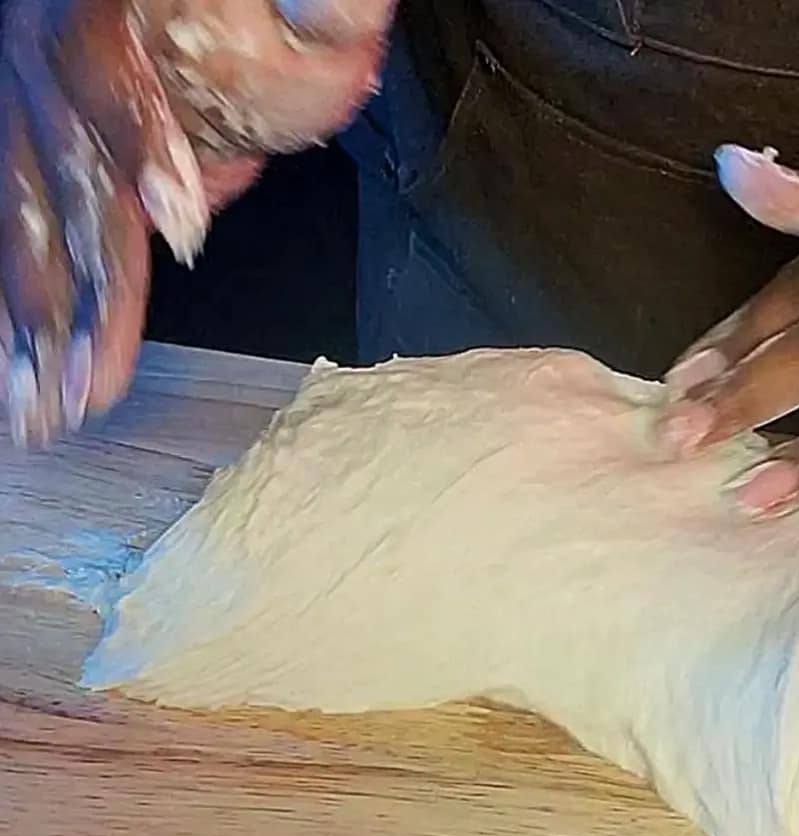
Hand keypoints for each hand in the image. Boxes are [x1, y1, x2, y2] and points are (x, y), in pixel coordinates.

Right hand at [0, 0, 392, 446]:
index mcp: (94, 12)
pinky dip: (16, 315)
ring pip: (21, 231)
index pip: (102, 71)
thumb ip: (311, 7)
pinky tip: (19, 379)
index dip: (139, 144)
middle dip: (72, 294)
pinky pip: (15, 240)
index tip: (180, 222)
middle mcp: (40, 65)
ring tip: (39, 412)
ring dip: (31, 328)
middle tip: (84, 388)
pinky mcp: (26, 159)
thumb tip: (345, 14)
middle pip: (56, 185)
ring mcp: (25, 118)